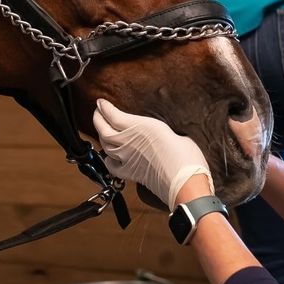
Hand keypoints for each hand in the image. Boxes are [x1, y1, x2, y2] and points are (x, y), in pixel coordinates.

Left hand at [93, 99, 213, 210]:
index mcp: (139, 126)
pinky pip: (111, 165)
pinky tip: (109, 157)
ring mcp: (126, 158)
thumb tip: (160, 134)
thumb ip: (161, 131)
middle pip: (103, 129)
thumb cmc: (185, 156)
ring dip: (101, 136)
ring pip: (104, 146)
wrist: (184, 181)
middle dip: (98, 119)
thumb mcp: (174, 131)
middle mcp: (128, 141)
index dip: (104, 108)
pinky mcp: (129, 173)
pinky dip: (106, 159)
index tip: (101, 103)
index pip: (112, 115)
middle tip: (98, 113)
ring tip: (103, 130)